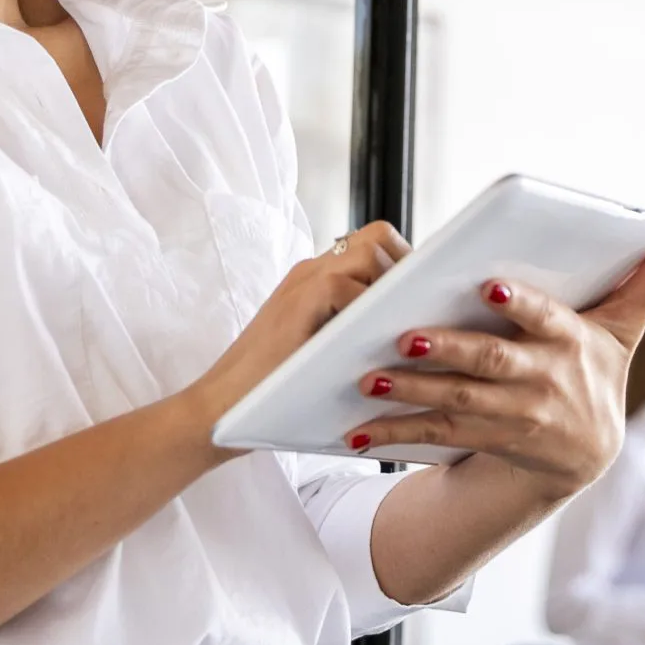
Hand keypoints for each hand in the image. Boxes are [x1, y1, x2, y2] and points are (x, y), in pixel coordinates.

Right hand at [180, 220, 410, 448]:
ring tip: (404, 324)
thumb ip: (356, 335)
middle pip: (378, 235)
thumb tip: (415, 342)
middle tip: (420, 310)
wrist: (220, 410)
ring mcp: (302, 283)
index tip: (424, 302)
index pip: (375, 245)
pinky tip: (377, 341)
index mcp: (319, 280)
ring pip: (368, 249)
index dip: (404, 267)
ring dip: (393, 285)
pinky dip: (368, 309)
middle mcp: (311, 271)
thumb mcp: (327, 355)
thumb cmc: (277, 394)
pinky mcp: (295, 302)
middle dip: (407, 267)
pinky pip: (345, 284)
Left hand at [342, 238, 644, 489]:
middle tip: (402, 338)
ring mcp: (516, 419)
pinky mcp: (487, 442)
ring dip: (411, 395)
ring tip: (367, 379)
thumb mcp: (625, 329)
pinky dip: (397, 433)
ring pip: (458, 403)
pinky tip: (358, 426)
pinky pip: (438, 437)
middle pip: (491, 365)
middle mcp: (547, 384)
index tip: (489, 288)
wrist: (584, 455)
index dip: (522, 307)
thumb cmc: (597, 372)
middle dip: (447, 352)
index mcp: (574, 345)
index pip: (549, 321)